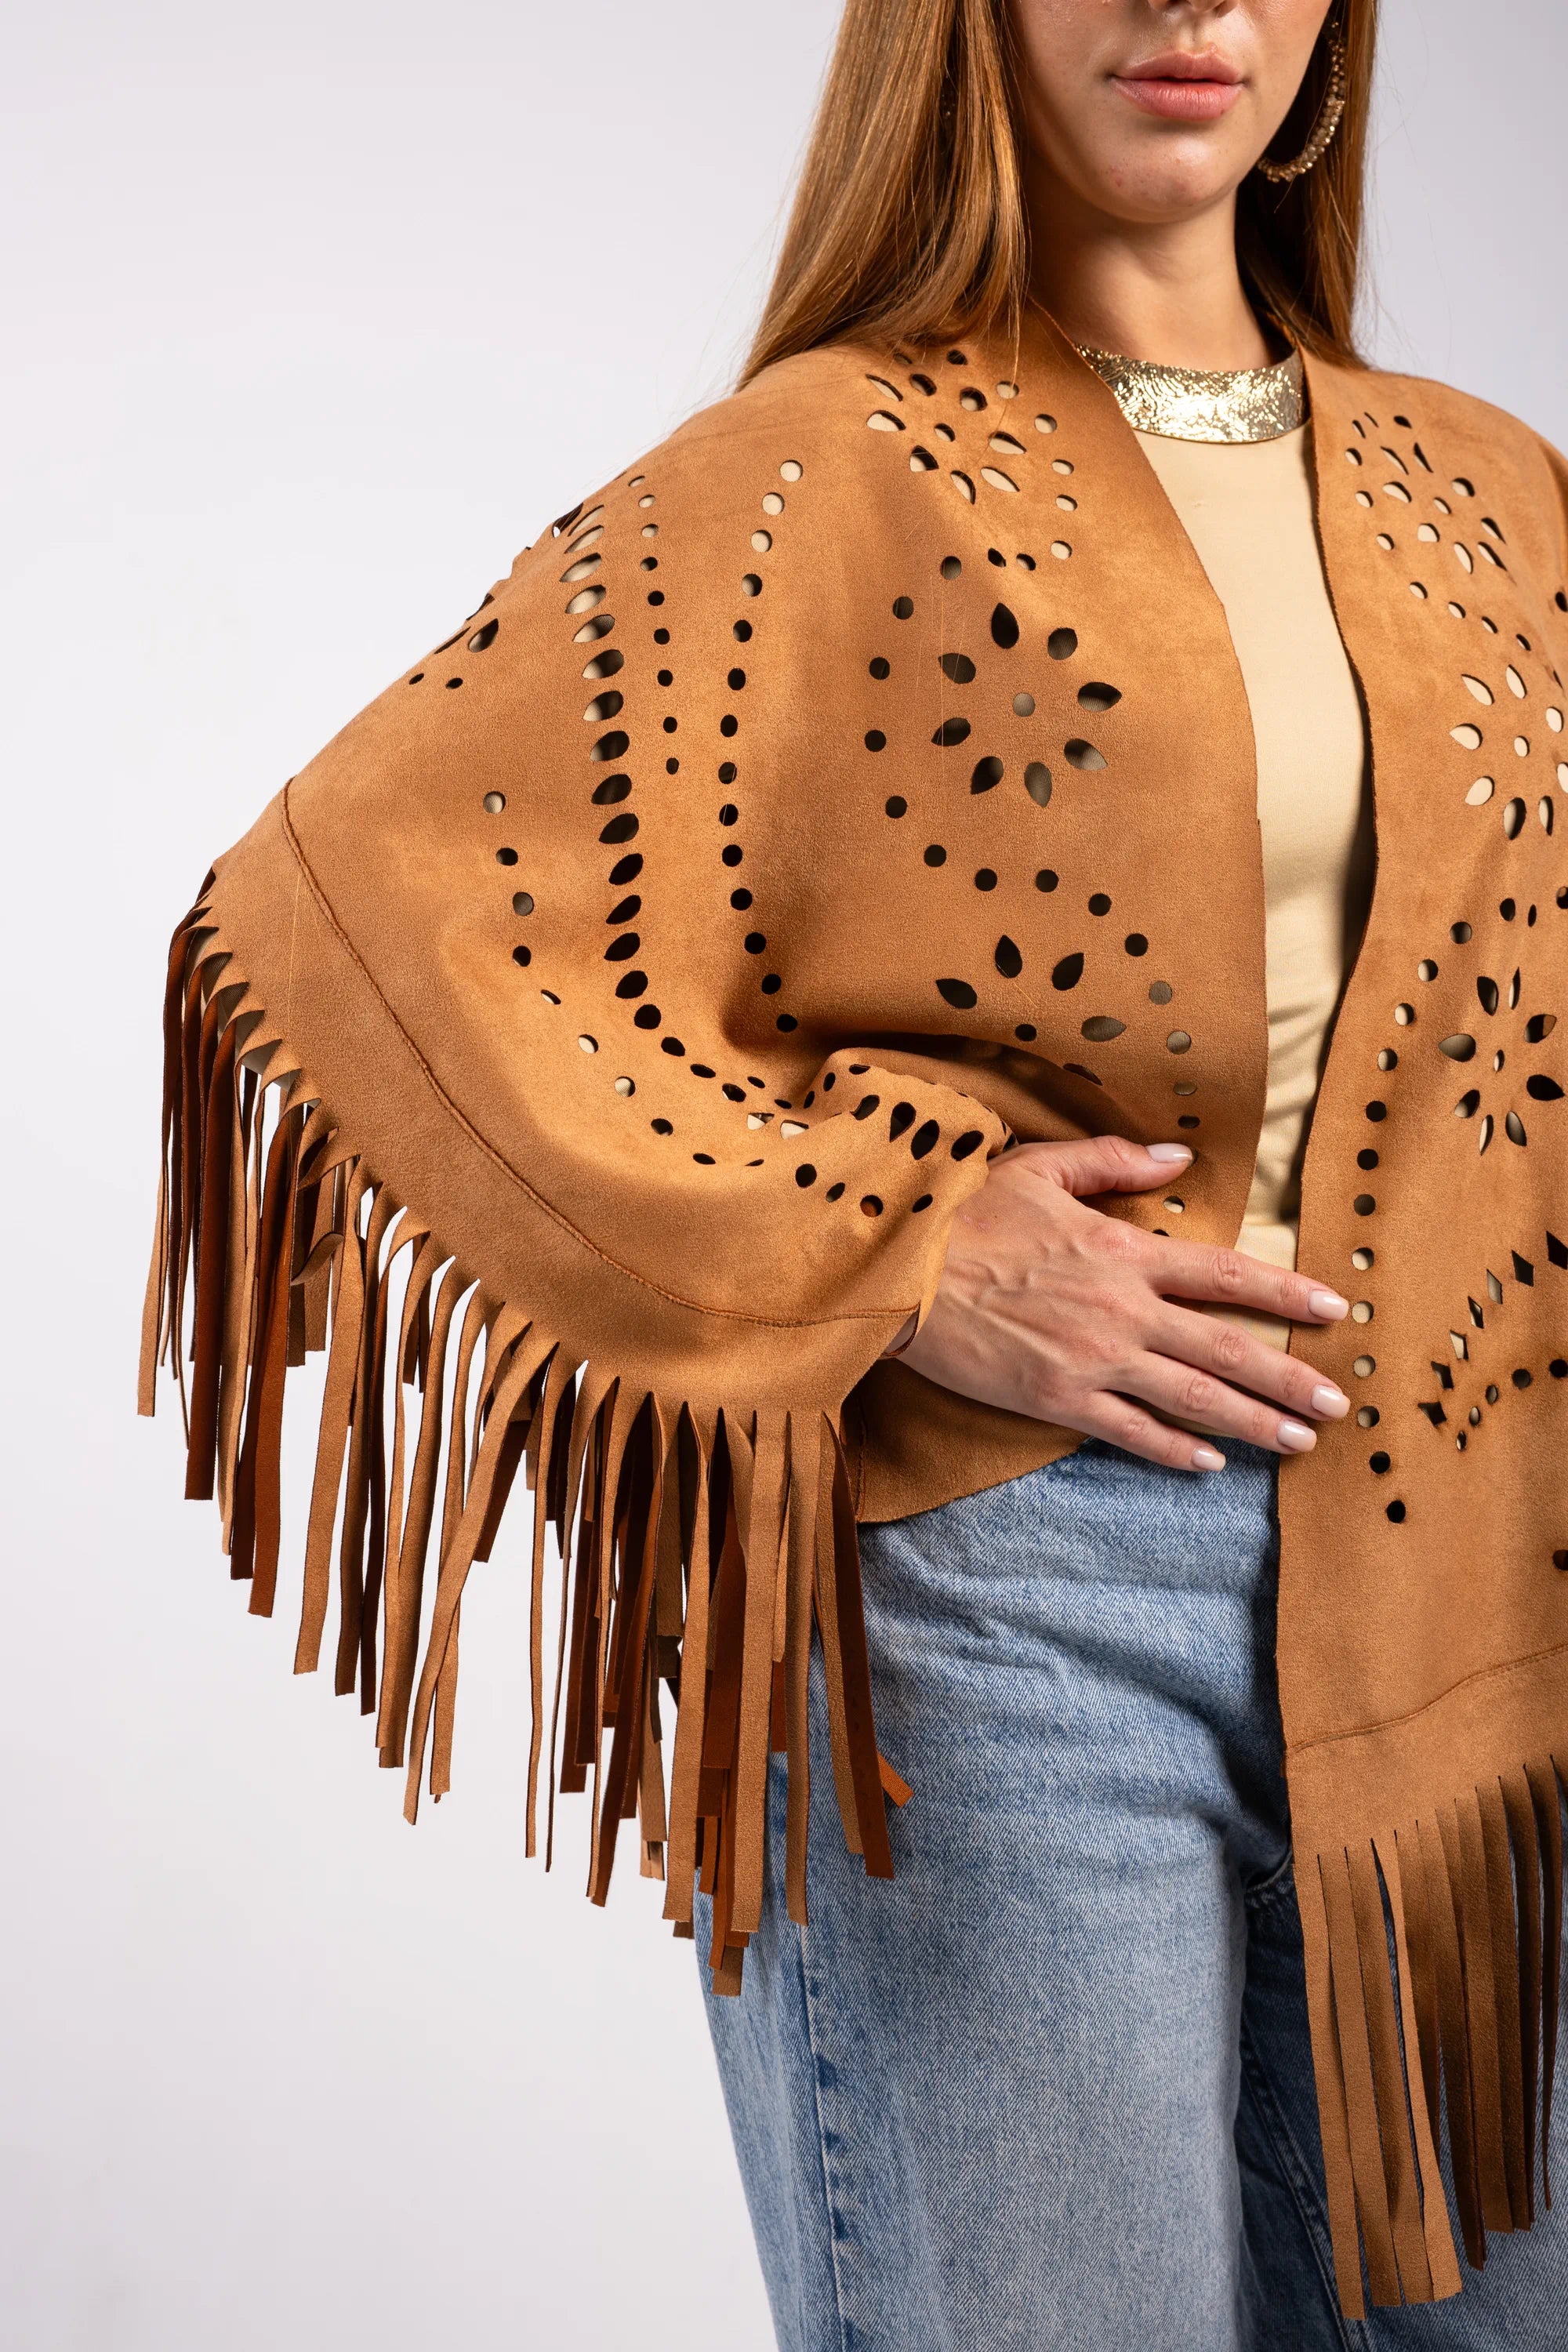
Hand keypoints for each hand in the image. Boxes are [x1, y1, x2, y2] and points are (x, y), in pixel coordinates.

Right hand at [891, 1135, 1351, 1471]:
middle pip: (1228, 1348)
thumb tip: (1177, 1159)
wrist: (898, 1273)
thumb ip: (1114, 1162)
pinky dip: (1175, 1450)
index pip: (1226, 1274)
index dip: (1285, 1293)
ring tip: (1300, 1443)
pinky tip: (1210, 1465)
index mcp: (1123, 1251)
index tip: (1333, 1308)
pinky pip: (1131, 1432)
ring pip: (1194, 1398)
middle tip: (1338, 1405)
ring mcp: (1094, 1361)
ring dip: (1254, 1424)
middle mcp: (1123, 1311)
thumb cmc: (964, 1215)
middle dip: (1290, 1379)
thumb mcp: (1040, 1168)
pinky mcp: (1058, 1400)